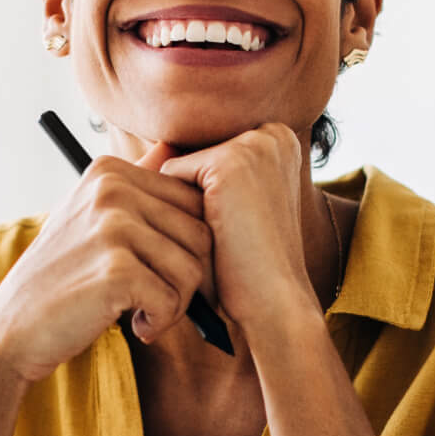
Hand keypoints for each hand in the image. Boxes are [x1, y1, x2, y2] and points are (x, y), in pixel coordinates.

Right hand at [0, 143, 212, 383]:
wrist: (14, 326)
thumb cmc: (61, 276)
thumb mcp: (90, 214)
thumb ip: (133, 182)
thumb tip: (172, 145)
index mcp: (109, 171)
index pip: (194, 202)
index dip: (188, 246)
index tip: (156, 269)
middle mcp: (111, 190)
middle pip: (200, 234)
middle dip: (186, 277)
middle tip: (154, 297)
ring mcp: (112, 227)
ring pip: (192, 269)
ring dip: (175, 303)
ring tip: (142, 311)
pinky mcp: (116, 269)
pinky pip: (172, 299)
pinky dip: (160, 322)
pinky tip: (135, 326)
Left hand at [153, 123, 315, 323]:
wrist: (273, 301)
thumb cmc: (249, 261)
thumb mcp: (230, 206)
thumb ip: (200, 170)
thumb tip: (155, 146)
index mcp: (280, 140)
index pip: (210, 151)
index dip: (204, 192)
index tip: (230, 222)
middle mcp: (272, 134)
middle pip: (194, 154)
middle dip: (192, 194)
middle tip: (226, 232)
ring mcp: (253, 145)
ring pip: (180, 165)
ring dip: (183, 204)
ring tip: (220, 233)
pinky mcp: (230, 163)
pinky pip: (170, 174)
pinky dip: (175, 209)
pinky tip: (212, 232)